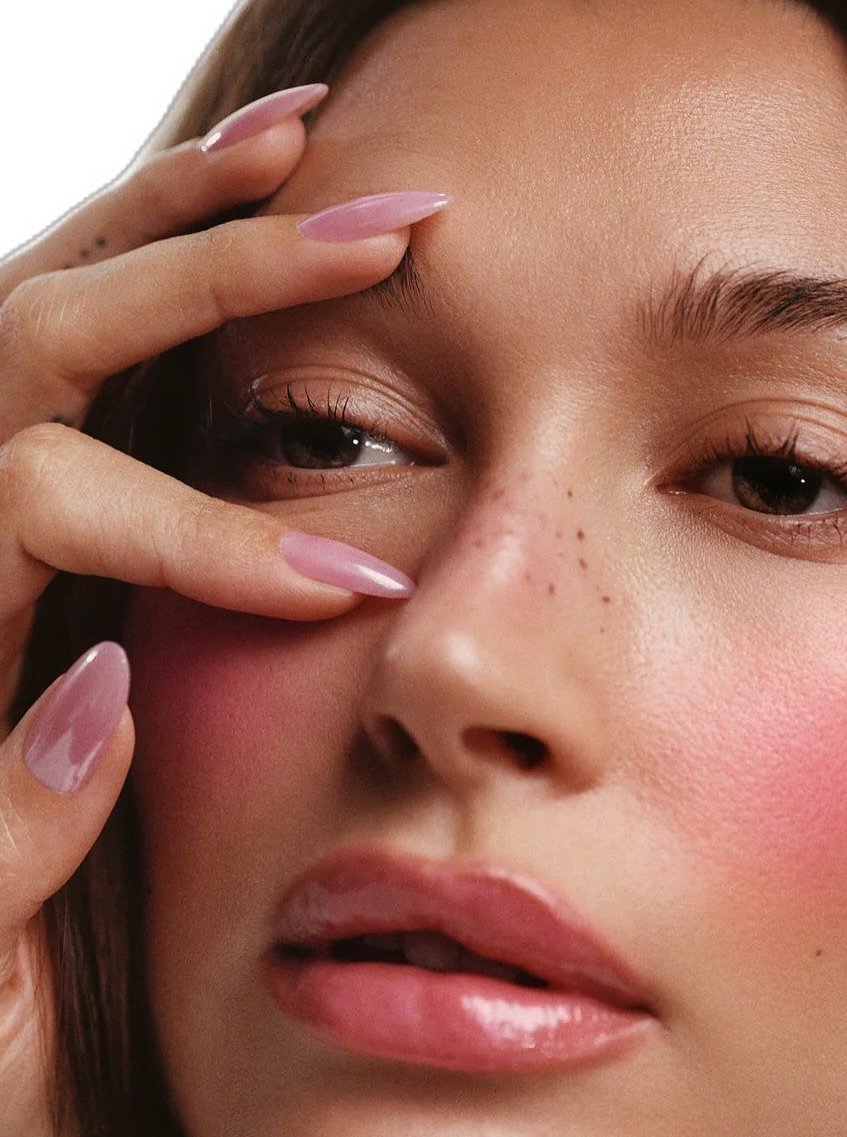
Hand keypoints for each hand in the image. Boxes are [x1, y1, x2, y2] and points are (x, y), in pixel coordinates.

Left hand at [0, 84, 429, 1136]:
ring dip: (186, 214)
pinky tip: (246, 188)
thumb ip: (6, 846)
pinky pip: (65, 319)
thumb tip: (96, 696)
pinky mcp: (8, 468)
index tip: (355, 579)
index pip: (51, 502)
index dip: (207, 531)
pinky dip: (152, 240)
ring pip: (51, 292)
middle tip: (383, 238)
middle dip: (222, 287)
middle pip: (43, 339)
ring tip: (310, 152)